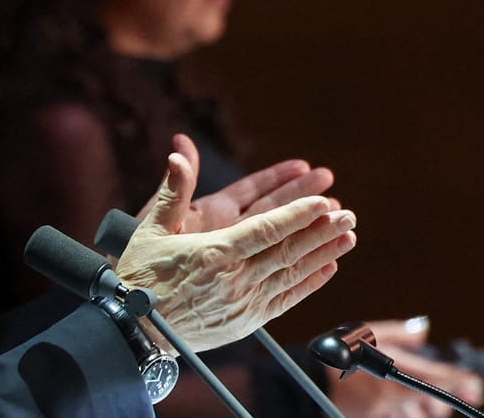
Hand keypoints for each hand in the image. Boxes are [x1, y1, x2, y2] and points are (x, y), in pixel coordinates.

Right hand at [117, 136, 356, 350]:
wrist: (135, 329)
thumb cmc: (139, 276)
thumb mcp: (150, 229)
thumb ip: (172, 191)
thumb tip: (176, 154)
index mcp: (214, 252)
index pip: (266, 229)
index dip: (298, 215)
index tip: (322, 202)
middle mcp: (234, 278)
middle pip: (287, 250)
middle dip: (320, 230)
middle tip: (348, 215)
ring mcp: (243, 302)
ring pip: (292, 274)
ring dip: (322, 254)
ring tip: (347, 237)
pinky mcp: (246, 321)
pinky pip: (285, 300)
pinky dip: (308, 284)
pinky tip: (326, 269)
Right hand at [329, 318, 483, 417]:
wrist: (313, 379)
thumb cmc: (339, 352)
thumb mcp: (366, 332)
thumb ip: (399, 333)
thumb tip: (423, 329)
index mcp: (392, 370)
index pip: (435, 377)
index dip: (459, 381)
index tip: (475, 384)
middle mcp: (392, 394)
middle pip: (433, 402)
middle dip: (444, 398)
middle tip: (449, 391)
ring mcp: (385, 410)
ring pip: (419, 415)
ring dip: (426, 408)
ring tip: (422, 399)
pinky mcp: (378, 417)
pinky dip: (407, 412)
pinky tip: (403, 405)